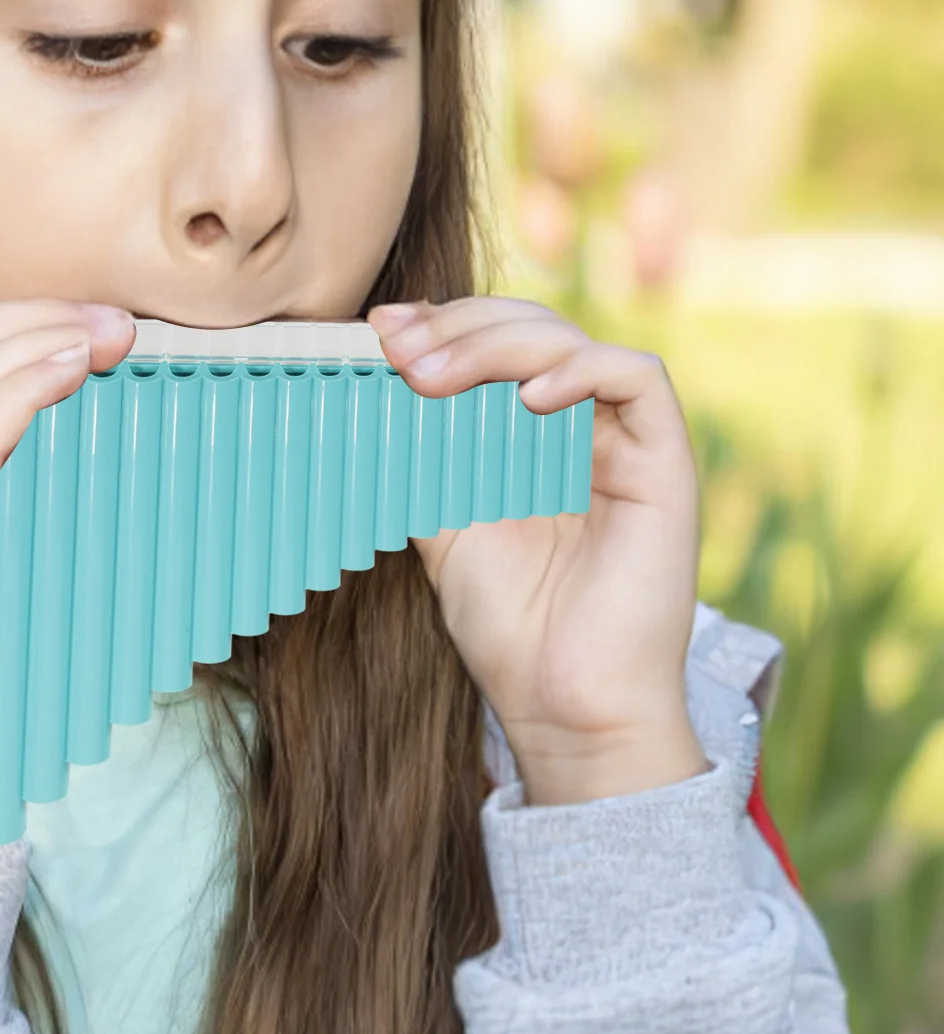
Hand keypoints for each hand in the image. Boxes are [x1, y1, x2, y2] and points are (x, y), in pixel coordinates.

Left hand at [365, 296, 708, 805]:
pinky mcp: (665, 462)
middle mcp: (579, 426)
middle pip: (528, 329)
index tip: (379, 332)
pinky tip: (529, 398)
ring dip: (495, 345)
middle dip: (457, 327)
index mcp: (527, 435)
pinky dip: (581, 370)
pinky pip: (639, 378)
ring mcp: (624, 440)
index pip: (490, 345)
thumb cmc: (508, 624)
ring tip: (434, 376)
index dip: (439, 326)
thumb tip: (368, 383)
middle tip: (398, 349)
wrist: (563, 706)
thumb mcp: (440, 524)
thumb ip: (419, 456)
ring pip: (571, 342)